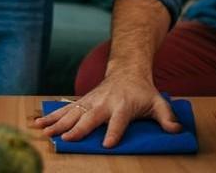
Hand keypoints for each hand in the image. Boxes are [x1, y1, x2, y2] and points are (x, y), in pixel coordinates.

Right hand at [32, 68, 180, 146]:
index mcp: (123, 106)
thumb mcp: (158, 103)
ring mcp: (91, 101)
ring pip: (72, 113)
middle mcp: (104, 103)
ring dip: (57, 122)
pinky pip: (64, 110)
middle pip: (90, 117)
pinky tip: (38, 124)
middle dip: (78, 128)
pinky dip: (51, 116)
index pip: (119, 121)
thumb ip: (167, 118)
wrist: (126, 71)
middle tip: (67, 139)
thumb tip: (177, 131)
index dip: (114, 132)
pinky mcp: (82, 101)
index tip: (107, 144)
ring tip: (44, 132)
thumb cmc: (142, 92)